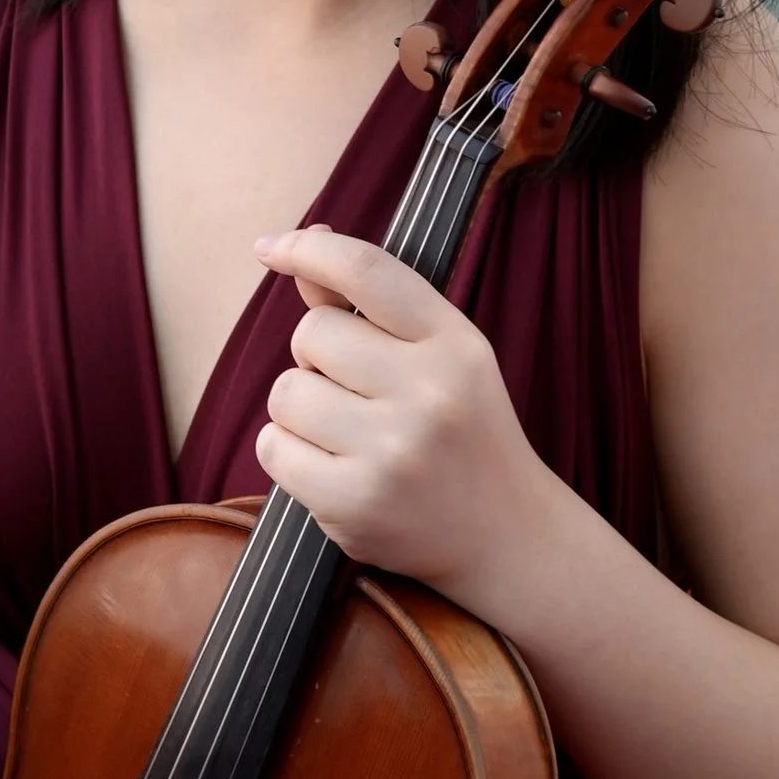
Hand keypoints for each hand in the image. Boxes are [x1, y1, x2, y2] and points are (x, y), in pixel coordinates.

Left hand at [251, 225, 565, 609]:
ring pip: (284, 393)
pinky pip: (273, 449)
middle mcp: (427, 393)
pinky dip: (287, 453)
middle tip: (354, 388)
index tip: (272, 249)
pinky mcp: (353, 505)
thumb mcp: (442, 353)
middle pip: (311, 333)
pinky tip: (331, 465)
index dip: (308, 249)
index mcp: (453, 343)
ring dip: (299, 408)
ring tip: (345, 431)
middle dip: (315, 356)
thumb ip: (371, 305)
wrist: (505, 533)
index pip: (366, 270)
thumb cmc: (463, 429)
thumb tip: (306, 245)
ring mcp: (390, 452)